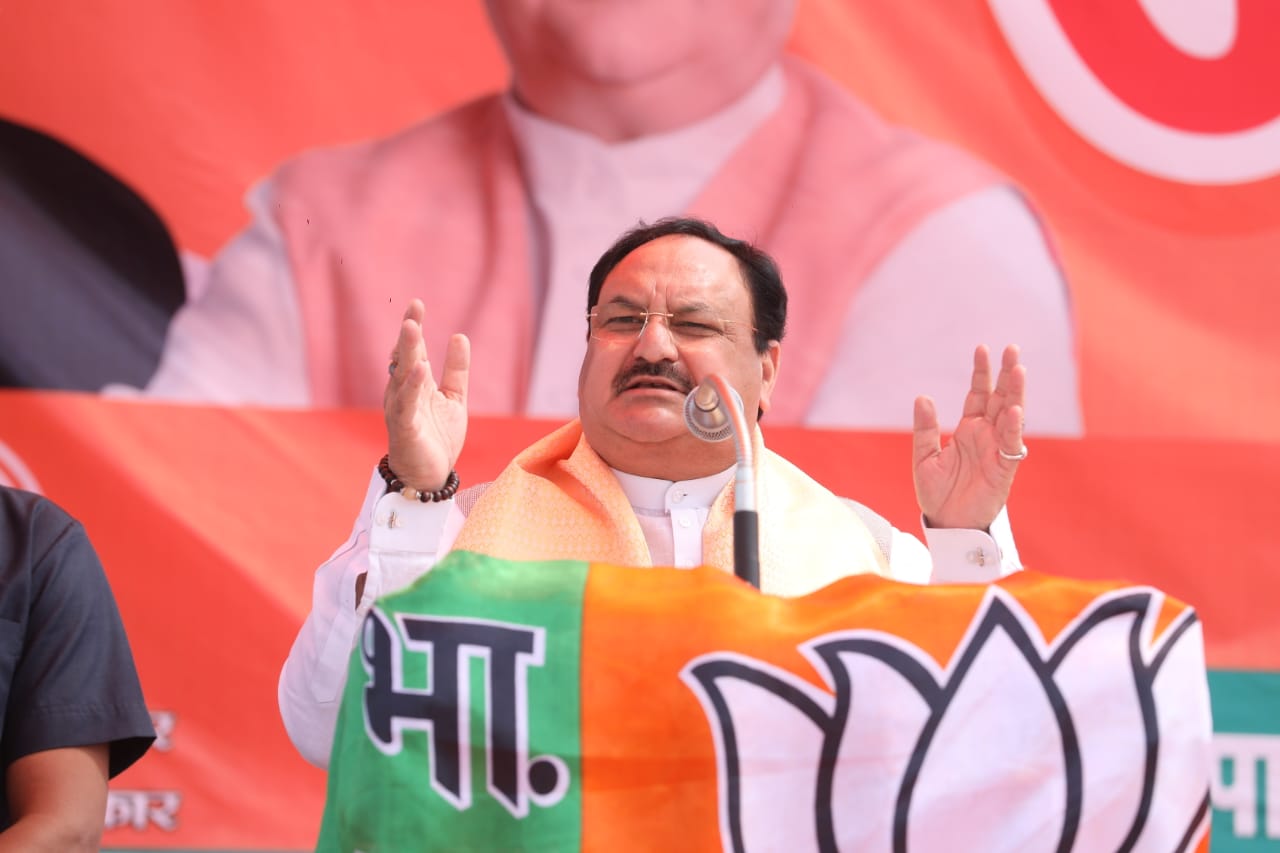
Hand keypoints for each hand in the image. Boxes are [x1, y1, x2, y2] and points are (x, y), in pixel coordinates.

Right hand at [383, 299, 469, 490]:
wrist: (428, 477)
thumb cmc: (437, 438)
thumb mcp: (453, 399)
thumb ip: (456, 370)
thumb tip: (459, 336)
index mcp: (414, 384)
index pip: (412, 351)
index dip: (414, 328)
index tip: (417, 304)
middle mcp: (403, 393)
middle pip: (404, 358)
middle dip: (408, 334)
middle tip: (413, 311)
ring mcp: (402, 410)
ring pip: (402, 376)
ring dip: (406, 353)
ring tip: (411, 329)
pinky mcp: (405, 428)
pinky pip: (407, 404)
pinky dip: (412, 386)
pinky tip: (420, 370)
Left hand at [912, 344, 1025, 529]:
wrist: (946, 524)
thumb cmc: (937, 493)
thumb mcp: (924, 457)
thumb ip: (925, 429)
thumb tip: (922, 397)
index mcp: (969, 429)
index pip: (978, 394)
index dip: (982, 373)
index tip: (983, 349)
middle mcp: (986, 435)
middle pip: (1000, 399)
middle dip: (1007, 375)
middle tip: (1012, 349)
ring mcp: (997, 450)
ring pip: (1011, 416)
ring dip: (1016, 394)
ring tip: (1019, 369)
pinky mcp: (1004, 469)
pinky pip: (1011, 445)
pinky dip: (1013, 428)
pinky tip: (1013, 409)